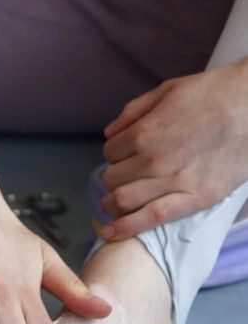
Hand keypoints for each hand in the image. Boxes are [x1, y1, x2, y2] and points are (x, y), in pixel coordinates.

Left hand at [101, 57, 247, 239]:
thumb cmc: (214, 94)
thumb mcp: (167, 90)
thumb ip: (133, 111)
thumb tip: (110, 133)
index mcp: (144, 133)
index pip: (110, 152)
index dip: (115, 154)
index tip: (124, 156)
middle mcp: (153, 159)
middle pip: (113, 178)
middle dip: (113, 178)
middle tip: (122, 179)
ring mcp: (174, 181)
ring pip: (123, 200)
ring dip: (112, 204)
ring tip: (114, 205)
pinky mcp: (196, 198)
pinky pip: (152, 217)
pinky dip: (126, 228)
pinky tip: (112, 233)